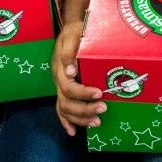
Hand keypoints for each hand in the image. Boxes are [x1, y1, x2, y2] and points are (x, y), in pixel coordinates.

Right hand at [53, 21, 103, 135]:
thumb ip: (70, 51)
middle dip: (85, 109)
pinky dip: (66, 121)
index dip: (83, 93)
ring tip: (97, 122)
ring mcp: (59, 85)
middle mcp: (58, 79)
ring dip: (80, 118)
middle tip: (103, 109)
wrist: (71, 29)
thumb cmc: (75, 31)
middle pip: (66, 101)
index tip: (99, 93)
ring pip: (64, 108)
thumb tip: (70, 71)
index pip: (69, 87)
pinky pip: (60, 108)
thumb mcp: (73, 35)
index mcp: (60, 67)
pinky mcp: (62, 88)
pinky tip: (74, 132)